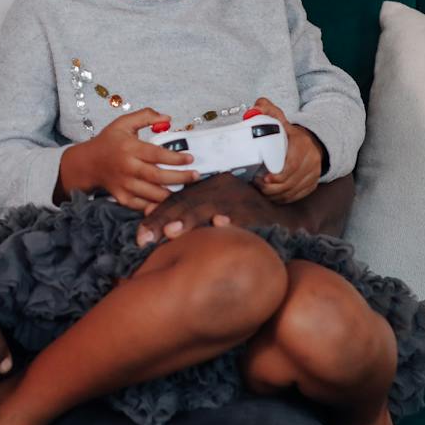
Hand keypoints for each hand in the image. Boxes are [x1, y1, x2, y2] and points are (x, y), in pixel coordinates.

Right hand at [57, 108, 195, 211]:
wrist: (88, 164)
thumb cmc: (109, 142)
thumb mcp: (124, 123)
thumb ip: (145, 116)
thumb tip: (168, 118)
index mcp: (129, 148)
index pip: (157, 154)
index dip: (175, 158)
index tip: (191, 159)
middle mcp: (127, 168)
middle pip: (157, 176)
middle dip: (180, 178)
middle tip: (195, 176)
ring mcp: (124, 185)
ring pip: (152, 194)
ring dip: (172, 194)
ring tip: (187, 191)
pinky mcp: (123, 198)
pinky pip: (143, 205)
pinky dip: (157, 206)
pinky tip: (170, 203)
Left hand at [135, 172, 275, 247]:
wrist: (284, 219)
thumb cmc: (243, 216)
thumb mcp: (214, 210)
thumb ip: (187, 214)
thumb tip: (150, 215)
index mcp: (209, 186)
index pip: (177, 200)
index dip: (156, 216)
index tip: (139, 235)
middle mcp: (222, 188)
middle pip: (188, 203)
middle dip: (165, 221)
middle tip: (146, 238)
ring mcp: (239, 198)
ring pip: (210, 208)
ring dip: (190, 220)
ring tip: (172, 232)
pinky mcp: (257, 210)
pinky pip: (241, 217)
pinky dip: (231, 221)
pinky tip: (220, 225)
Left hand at [251, 96, 324, 203]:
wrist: (313, 142)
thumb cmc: (291, 133)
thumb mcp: (280, 118)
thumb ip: (267, 110)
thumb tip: (255, 108)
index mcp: (302, 144)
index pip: (291, 165)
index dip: (277, 175)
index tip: (264, 179)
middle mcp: (311, 160)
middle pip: (290, 181)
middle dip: (271, 187)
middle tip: (256, 185)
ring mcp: (313, 174)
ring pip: (292, 191)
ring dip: (275, 194)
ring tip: (260, 190)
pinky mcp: (311, 185)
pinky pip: (296, 196)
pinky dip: (282, 198)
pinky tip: (271, 195)